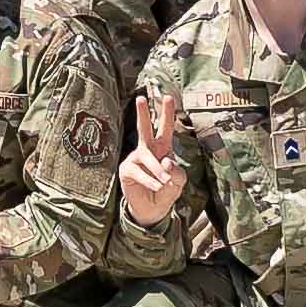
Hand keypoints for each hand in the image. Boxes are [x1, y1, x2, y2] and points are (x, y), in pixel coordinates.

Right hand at [118, 90, 188, 222]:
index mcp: (163, 148)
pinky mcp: (127, 170)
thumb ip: (177, 172)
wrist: (152, 210)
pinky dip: (150, 181)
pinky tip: (156, 186)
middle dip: (143, 113)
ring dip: (157, 170)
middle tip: (141, 98)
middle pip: (144, 128)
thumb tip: (166, 161)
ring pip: (146, 156)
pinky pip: (139, 172)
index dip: (167, 113)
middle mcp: (148, 149)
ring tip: (164, 182)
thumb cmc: (166, 190)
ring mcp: (135, 158)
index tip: (168, 97)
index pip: (165, 128)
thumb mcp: (178, 182)